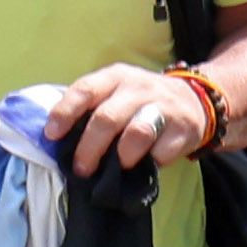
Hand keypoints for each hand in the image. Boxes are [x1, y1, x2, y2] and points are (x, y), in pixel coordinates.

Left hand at [51, 63, 223, 176]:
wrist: (194, 99)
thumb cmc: (141, 101)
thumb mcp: (116, 92)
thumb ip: (90, 108)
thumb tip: (57, 140)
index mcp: (115, 77)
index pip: (85, 90)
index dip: (65, 113)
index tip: (52, 135)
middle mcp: (138, 88)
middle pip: (107, 117)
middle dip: (90, 147)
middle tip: (81, 168)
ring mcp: (163, 107)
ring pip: (138, 131)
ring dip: (122, 155)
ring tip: (118, 167)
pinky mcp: (184, 128)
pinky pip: (163, 151)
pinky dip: (152, 162)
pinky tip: (148, 164)